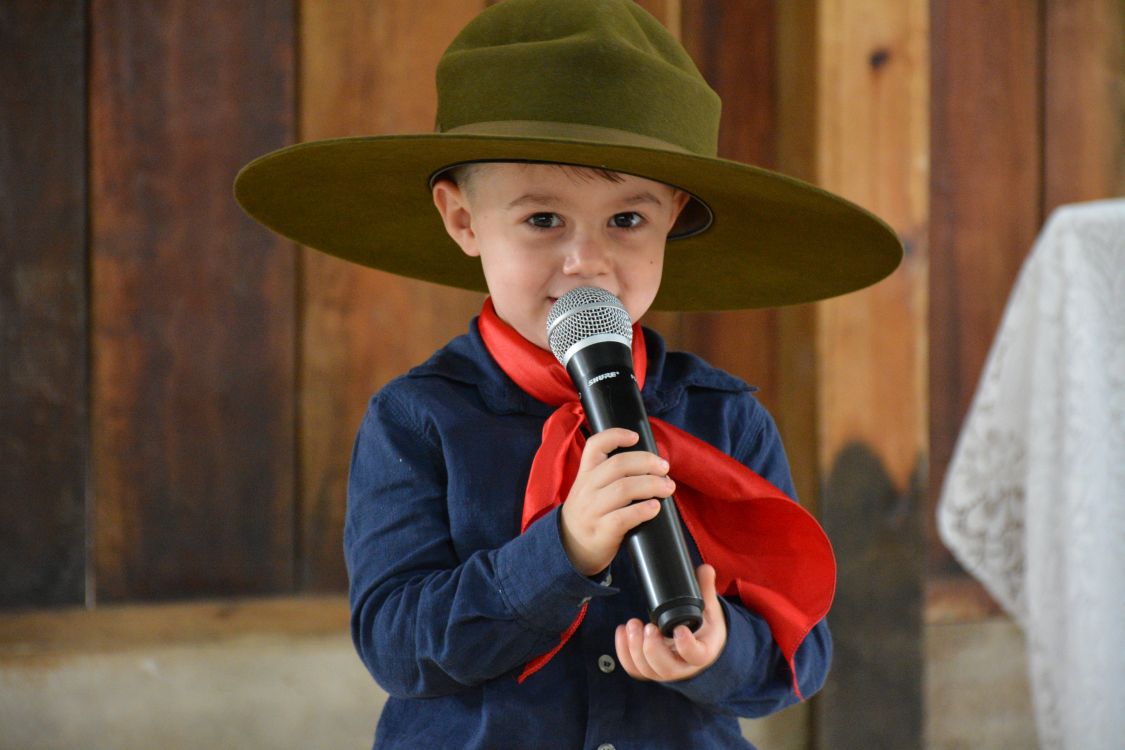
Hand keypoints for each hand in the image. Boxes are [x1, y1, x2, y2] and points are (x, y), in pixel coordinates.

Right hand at [559, 428, 673, 575]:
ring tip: (668, 488)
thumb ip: (610, 476)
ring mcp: (592, 510)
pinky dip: (642, 510)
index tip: (636, 437)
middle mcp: (586, 489)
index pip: (595, 446)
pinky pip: (623, 517)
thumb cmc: (591, 514)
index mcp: (585, 474)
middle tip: (665, 468)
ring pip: (623, 489)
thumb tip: (651, 464)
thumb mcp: (591, 489)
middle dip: (646, 462)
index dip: (615, 435)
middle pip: (618, 465)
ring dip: (651, 485)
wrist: (571, 548)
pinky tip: (655, 508)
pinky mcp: (600, 531)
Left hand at [614, 564, 726, 681]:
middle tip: (648, 626)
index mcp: (702, 653)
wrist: (700, 647)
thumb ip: (706, 590)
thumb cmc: (705, 629)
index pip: (695, 656)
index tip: (678, 628)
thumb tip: (704, 568)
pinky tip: (622, 631)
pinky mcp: (649, 669)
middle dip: (652, 648)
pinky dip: (623, 651)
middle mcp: (683, 667)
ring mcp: (664, 670)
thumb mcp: (711, 610)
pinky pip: (634, 668)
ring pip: (647, 670)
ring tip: (632, 624)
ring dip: (634, 648)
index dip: (686, 645)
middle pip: (666, 668)